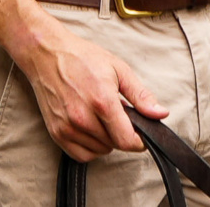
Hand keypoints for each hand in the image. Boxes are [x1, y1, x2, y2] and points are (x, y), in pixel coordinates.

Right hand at [16, 16, 168, 160]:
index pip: (126, 139)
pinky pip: (81, 154)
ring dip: (107, 139)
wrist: (48, 55)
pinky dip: (91, 147)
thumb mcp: (119, 70)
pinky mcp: (56, 133)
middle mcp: (83, 119)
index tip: (142, 133)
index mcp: (102, 102)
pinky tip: (93, 129)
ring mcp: (67, 128)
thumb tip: (161, 113)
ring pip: (99, 150)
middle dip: (123, 132)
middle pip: (114, 144)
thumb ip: (141, 96)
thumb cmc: (83, 59)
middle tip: (119, 112)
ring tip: (103, 116)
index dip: (140, 140)